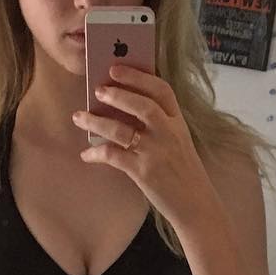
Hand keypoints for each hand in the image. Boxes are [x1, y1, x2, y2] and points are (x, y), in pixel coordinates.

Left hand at [72, 64, 213, 228]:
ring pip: (121, 130)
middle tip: (98, 90)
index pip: (162, 91)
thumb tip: (125, 111)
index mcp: (178, 123)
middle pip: (142, 105)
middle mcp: (168, 134)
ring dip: (97, 122)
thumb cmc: (184, 173)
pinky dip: (96, 153)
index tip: (116, 69)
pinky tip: (86, 155)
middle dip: (117, 95)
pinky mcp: (143, 172)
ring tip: (80, 116)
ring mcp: (155, 152)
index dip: (138, 77)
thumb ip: (160, 125)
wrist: (196, 205)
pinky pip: (114, 156)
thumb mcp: (179, 142)